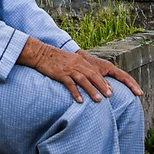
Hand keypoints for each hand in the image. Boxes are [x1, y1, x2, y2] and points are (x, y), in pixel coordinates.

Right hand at [17, 37, 143, 103]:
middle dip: (103, 86)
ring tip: (99, 100)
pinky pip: (70, 84)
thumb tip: (89, 80)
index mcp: (81, 61)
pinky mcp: (61, 73)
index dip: (105, 82)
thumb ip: (80, 69)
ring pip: (84, 80)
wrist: (41, 53)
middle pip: (93, 75)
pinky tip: (80, 101)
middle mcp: (78, 64)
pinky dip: (76, 92)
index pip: (96, 72)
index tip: (112, 91)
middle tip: (110, 96)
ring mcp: (69, 69)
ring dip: (92, 90)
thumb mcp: (71, 61)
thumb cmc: (56, 59)